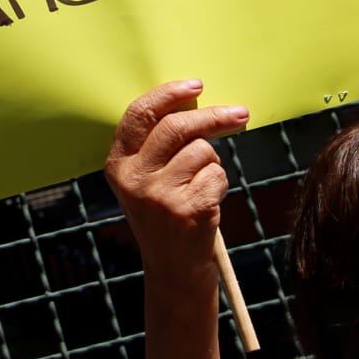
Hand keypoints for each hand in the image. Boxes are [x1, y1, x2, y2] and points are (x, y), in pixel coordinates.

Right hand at [105, 80, 248, 285]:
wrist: (173, 273)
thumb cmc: (166, 217)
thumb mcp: (146, 182)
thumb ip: (157, 146)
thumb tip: (194, 101)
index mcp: (118, 165)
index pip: (140, 114)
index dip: (169, 93)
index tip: (196, 85)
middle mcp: (134, 179)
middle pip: (178, 126)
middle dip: (214, 116)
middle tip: (240, 114)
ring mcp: (159, 195)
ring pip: (203, 151)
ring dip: (213, 164)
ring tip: (202, 187)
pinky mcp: (187, 209)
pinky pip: (217, 174)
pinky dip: (220, 184)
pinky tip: (208, 203)